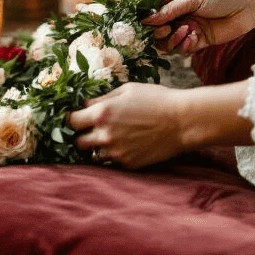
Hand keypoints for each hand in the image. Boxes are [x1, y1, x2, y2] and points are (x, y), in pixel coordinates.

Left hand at [68, 83, 187, 167]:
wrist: (182, 121)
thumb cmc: (155, 99)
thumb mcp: (126, 90)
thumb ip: (102, 99)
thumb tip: (86, 105)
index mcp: (101, 114)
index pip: (72, 121)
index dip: (73, 119)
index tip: (78, 117)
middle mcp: (105, 135)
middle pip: (78, 142)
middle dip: (82, 135)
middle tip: (91, 129)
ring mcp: (117, 152)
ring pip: (94, 155)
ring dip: (97, 147)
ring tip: (109, 138)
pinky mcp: (129, 164)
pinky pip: (112, 162)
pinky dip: (114, 155)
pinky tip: (125, 144)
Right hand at [142, 0, 254, 54]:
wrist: (250, 5)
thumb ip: (170, 10)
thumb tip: (146, 20)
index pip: (152, 5)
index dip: (146, 14)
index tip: (143, 22)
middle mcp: (178, 10)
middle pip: (157, 25)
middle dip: (158, 30)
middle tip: (166, 30)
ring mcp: (187, 25)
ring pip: (168, 40)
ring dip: (173, 39)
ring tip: (185, 33)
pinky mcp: (198, 39)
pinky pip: (183, 48)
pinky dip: (186, 45)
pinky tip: (195, 37)